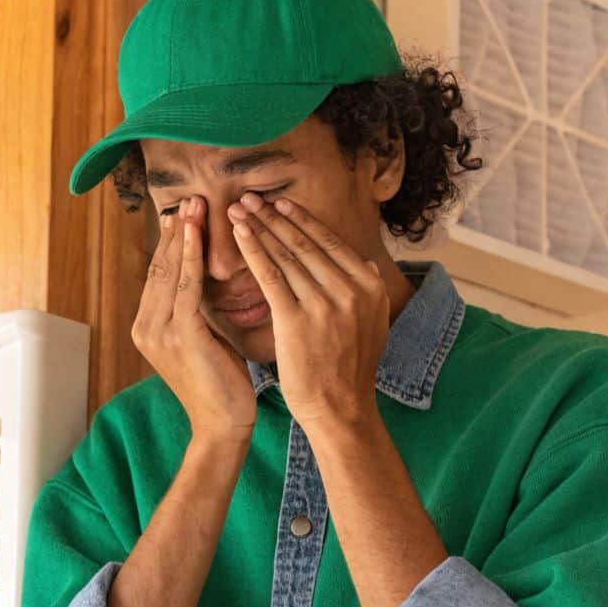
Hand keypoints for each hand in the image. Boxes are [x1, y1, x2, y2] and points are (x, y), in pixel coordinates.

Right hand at [132, 196, 256, 443]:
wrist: (223, 424)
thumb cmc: (221, 384)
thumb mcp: (204, 339)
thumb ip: (195, 311)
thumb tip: (203, 280)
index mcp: (148, 327)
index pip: (160, 275)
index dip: (171, 242)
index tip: (184, 213)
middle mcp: (146, 327)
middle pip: (160, 267)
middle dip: (174, 231)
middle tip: (187, 197)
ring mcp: (159, 331)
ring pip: (171, 271)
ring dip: (183, 234)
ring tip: (192, 204)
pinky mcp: (181, 335)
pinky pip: (186, 286)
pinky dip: (191, 256)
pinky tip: (198, 233)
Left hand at [228, 194, 389, 429]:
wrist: (340, 409)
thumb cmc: (348, 370)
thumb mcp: (371, 325)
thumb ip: (366, 293)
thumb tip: (365, 266)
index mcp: (369, 286)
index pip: (330, 243)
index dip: (301, 221)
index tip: (278, 204)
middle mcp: (351, 289)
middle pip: (305, 243)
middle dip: (273, 217)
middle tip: (248, 197)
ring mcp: (325, 304)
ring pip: (286, 255)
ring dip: (258, 227)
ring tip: (236, 210)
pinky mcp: (297, 320)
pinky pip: (270, 276)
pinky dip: (253, 250)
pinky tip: (237, 234)